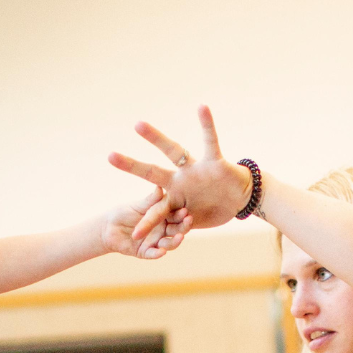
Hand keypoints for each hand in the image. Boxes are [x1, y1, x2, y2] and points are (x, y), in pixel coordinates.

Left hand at [100, 187, 192, 259]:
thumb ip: (150, 200)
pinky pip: (153, 254)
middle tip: (189, 221)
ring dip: (176, 241)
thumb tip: (160, 187)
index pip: (177, 216)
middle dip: (184, 226)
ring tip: (180, 237)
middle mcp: (163, 230)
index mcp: (164, 217)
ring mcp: (156, 242)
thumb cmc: (124, 212)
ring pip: (169, 243)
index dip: (182, 214)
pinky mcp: (146, 252)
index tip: (186, 209)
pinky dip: (158, 253)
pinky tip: (162, 251)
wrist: (107, 227)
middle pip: (177, 230)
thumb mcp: (138, 205)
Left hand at [109, 106, 254, 238]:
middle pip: (152, 172)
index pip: (156, 207)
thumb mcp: (197, 221)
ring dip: (155, 139)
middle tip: (109, 156)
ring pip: (173, 151)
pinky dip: (207, 124)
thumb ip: (181, 225)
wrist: (243, 198)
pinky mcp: (214, 162)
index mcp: (176, 196)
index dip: (146, 221)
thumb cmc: (216, 207)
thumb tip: (167, 246)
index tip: (134, 234)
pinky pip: (211, 140)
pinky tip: (201, 106)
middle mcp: (181, 179)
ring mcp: (195, 169)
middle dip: (132, 167)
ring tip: (137, 125)